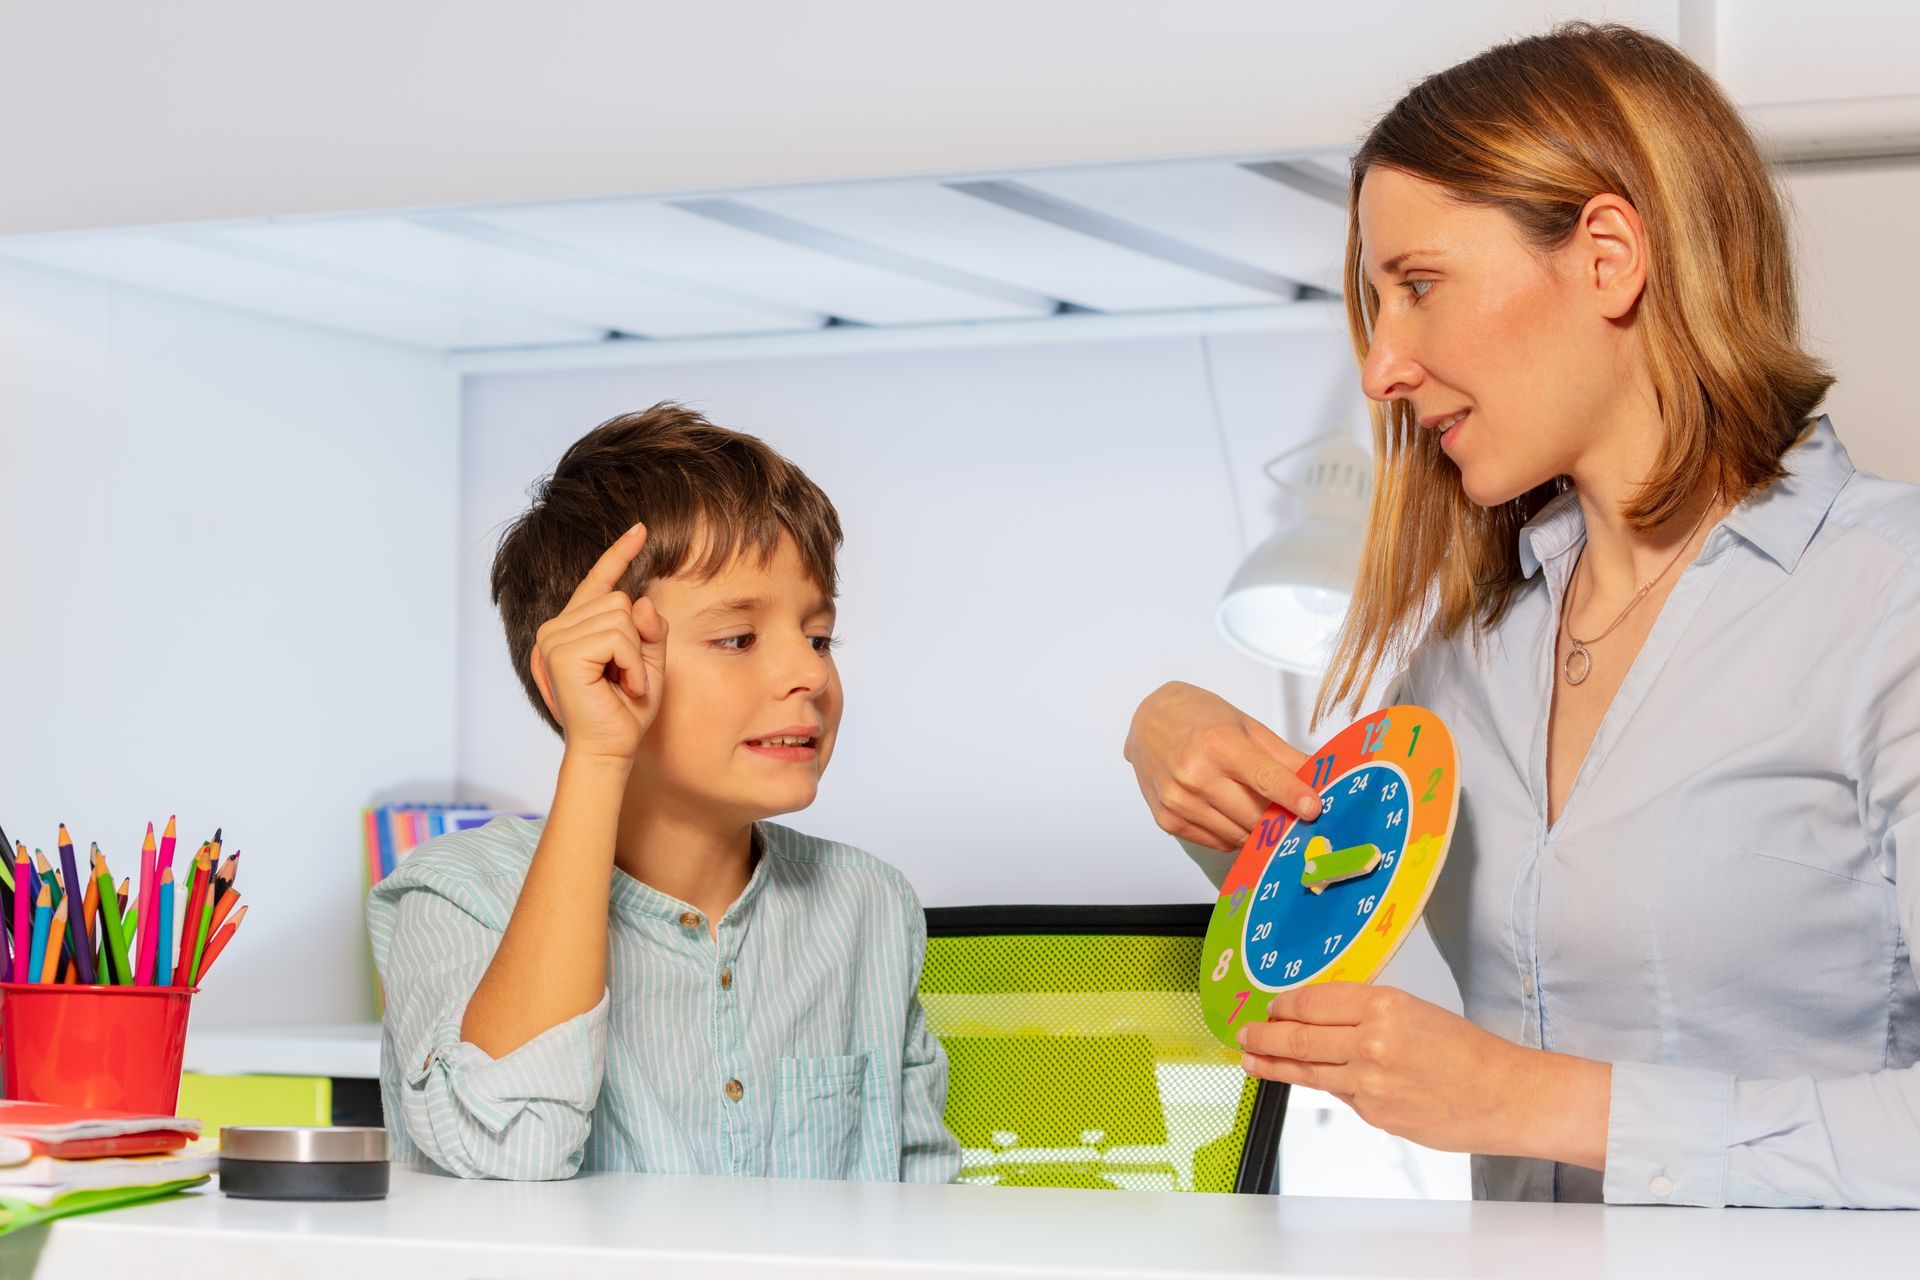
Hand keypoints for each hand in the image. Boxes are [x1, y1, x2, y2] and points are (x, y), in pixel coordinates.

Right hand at [530, 523, 668, 764]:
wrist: (608, 751)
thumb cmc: (625, 711)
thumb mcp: (648, 662)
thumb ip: (648, 628)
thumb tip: (639, 599)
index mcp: (573, 629)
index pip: (599, 582)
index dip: (619, 554)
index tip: (640, 529)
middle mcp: (556, 629)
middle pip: (618, 598)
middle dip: (637, 641)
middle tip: (627, 678)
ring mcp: (553, 639)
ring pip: (620, 616)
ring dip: (635, 656)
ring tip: (623, 684)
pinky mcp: (560, 652)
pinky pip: (617, 636)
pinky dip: (631, 663)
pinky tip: (621, 685)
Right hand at [1123, 681, 1320, 851]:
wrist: (1147, 720)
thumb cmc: (1199, 717)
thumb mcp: (1245, 725)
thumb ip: (1283, 756)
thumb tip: (1321, 778)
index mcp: (1219, 744)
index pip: (1265, 779)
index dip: (1293, 796)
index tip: (1315, 809)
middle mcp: (1195, 775)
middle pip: (1254, 814)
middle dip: (1280, 818)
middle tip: (1294, 815)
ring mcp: (1178, 801)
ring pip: (1237, 835)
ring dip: (1257, 830)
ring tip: (1262, 813)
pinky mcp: (1167, 820)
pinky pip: (1216, 842)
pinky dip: (1233, 834)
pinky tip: (1231, 814)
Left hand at [1237, 982, 1608, 1166]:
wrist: (1506, 1096)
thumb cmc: (1470, 1054)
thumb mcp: (1416, 1012)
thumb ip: (1367, 1016)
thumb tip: (1322, 1021)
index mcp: (1384, 1004)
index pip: (1314, 1000)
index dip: (1285, 1005)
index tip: (1270, 1007)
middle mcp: (1371, 1040)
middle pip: (1300, 1036)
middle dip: (1265, 1035)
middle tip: (1245, 1033)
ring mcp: (1370, 1081)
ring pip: (1308, 1070)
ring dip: (1274, 1064)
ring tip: (1251, 1058)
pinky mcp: (1374, 1113)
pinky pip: (1338, 1095)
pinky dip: (1321, 1086)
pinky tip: (1302, 1080)